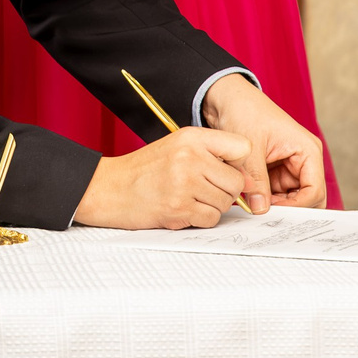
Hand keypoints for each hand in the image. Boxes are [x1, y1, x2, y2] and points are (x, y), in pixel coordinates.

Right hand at [74, 128, 264, 228]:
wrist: (109, 188)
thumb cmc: (144, 170)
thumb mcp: (177, 147)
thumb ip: (211, 155)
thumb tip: (248, 179)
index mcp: (192, 137)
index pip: (242, 147)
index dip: (239, 164)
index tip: (227, 171)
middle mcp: (190, 157)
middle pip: (236, 181)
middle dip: (225, 191)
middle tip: (204, 190)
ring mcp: (185, 183)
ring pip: (226, 203)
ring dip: (212, 206)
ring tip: (189, 199)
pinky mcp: (179, 208)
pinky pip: (211, 219)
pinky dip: (201, 219)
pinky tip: (183, 210)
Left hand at [201, 74, 327, 209]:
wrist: (227, 99)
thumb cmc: (244, 112)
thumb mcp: (249, 150)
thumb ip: (256, 181)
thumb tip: (260, 210)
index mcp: (308, 151)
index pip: (314, 191)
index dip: (296, 207)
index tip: (272, 212)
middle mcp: (304, 160)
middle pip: (307, 198)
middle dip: (288, 209)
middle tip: (263, 214)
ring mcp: (290, 166)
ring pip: (290, 199)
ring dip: (274, 205)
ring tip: (252, 204)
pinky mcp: (276, 170)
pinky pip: (276, 193)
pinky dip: (265, 199)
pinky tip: (249, 198)